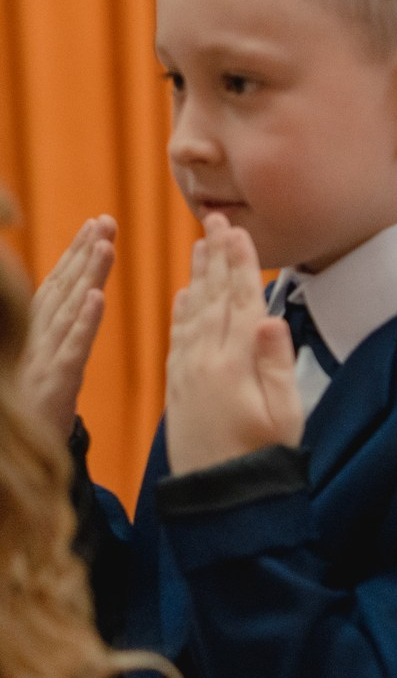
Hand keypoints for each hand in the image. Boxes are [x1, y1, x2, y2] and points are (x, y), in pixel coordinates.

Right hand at [22, 215, 114, 436]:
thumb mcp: (43, 366)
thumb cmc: (29, 409)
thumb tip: (77, 298)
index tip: (97, 223)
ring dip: (87, 275)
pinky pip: (71, 348)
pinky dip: (84, 322)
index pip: (58, 285)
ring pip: (68, 310)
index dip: (76, 253)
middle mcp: (34, 338)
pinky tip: (98, 297)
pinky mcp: (52, 382)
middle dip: (85, 252)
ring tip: (105, 244)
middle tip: (107, 219)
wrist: (9, 457)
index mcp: (35, 333)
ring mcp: (41, 358)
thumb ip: (57, 333)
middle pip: (63, 288)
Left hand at [164, 216, 301, 475]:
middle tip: (215, 220)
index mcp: (235, 363)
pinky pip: (178, 337)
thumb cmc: (264, 456)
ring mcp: (187, 373)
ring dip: (198, 276)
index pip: (239, 301)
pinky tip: (185, 294)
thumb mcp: (285, 413)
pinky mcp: (179, 387)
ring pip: (193, 313)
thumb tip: (272, 318)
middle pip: (213, 298)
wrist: (220, 497)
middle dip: (216, 257)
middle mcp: (205, 361)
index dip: (239, 264)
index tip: (237, 230)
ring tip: (200, 245)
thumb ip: (277, 364)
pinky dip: (181, 311)